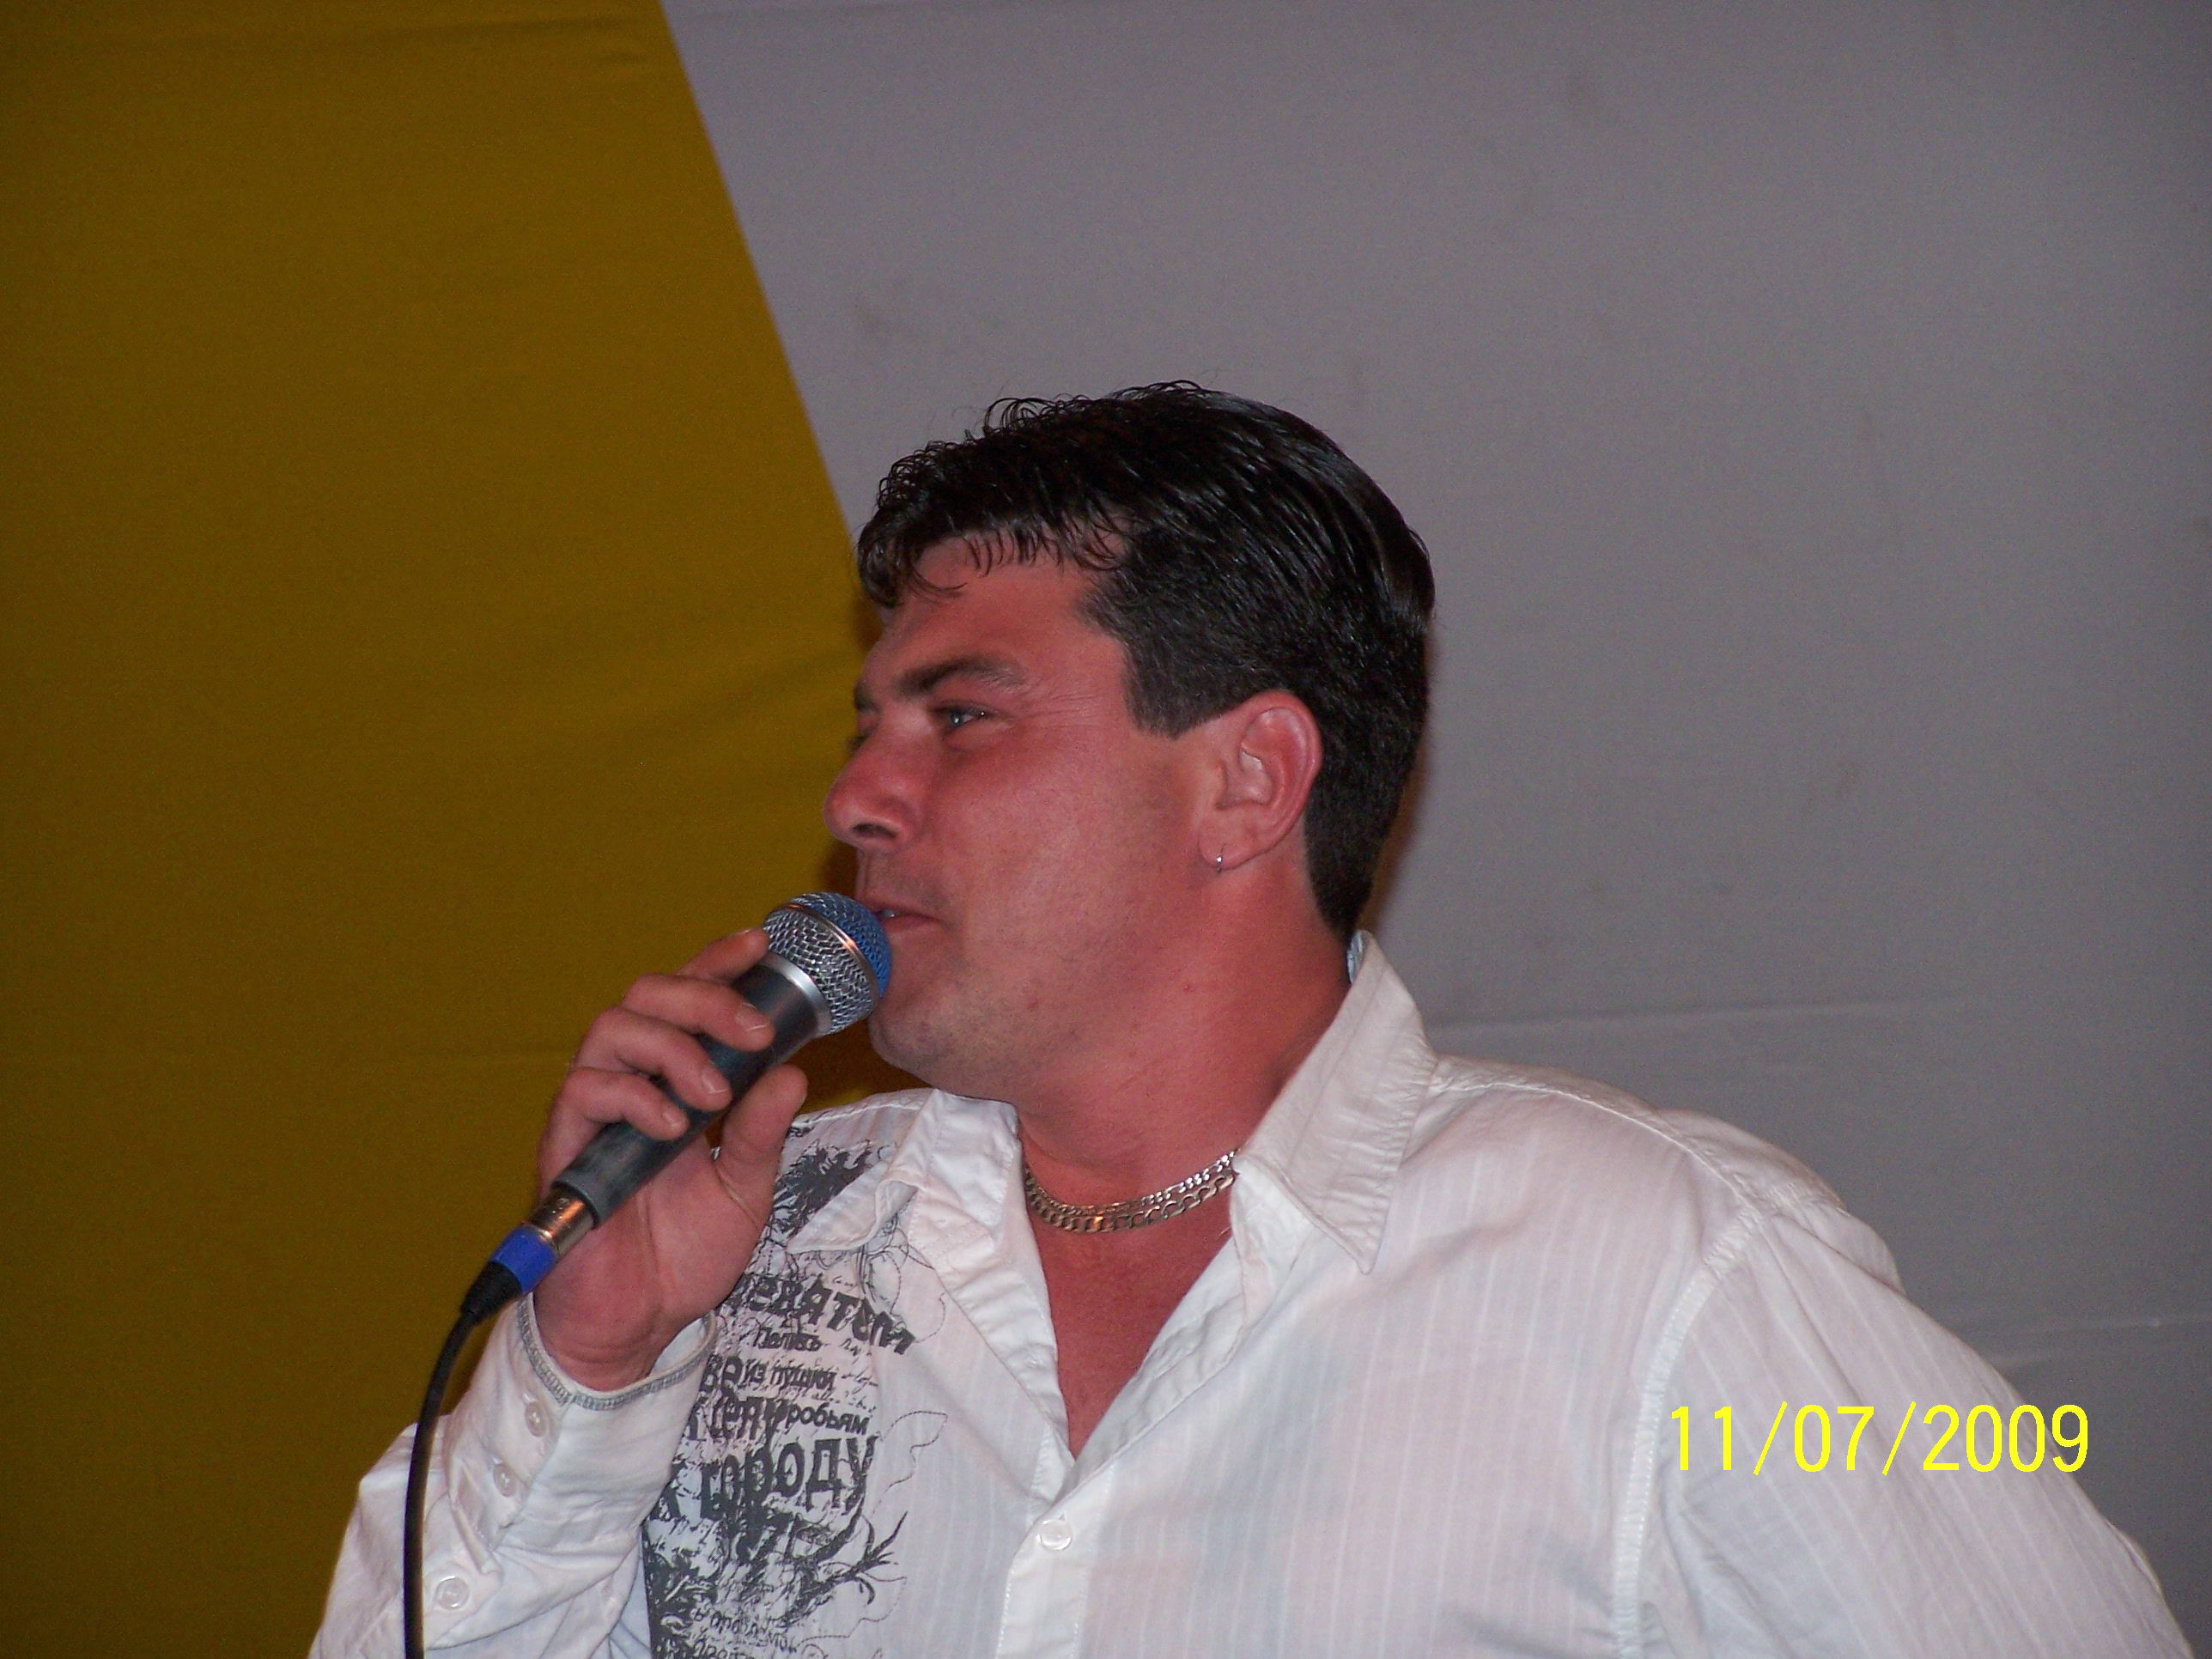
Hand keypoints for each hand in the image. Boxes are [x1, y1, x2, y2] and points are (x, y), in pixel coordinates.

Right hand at [530, 930, 807, 1390]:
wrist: (637, 1326)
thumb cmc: (683, 1255)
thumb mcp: (746, 1190)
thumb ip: (764, 1133)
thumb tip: (794, 1073)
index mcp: (675, 1082)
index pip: (688, 1001)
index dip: (717, 964)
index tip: (759, 947)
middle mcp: (631, 1083)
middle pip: (647, 995)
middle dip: (704, 998)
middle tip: (753, 1032)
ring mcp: (595, 1113)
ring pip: (611, 1027)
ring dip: (671, 1045)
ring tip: (712, 1093)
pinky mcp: (565, 1147)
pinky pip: (584, 1091)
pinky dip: (634, 1096)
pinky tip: (671, 1127)